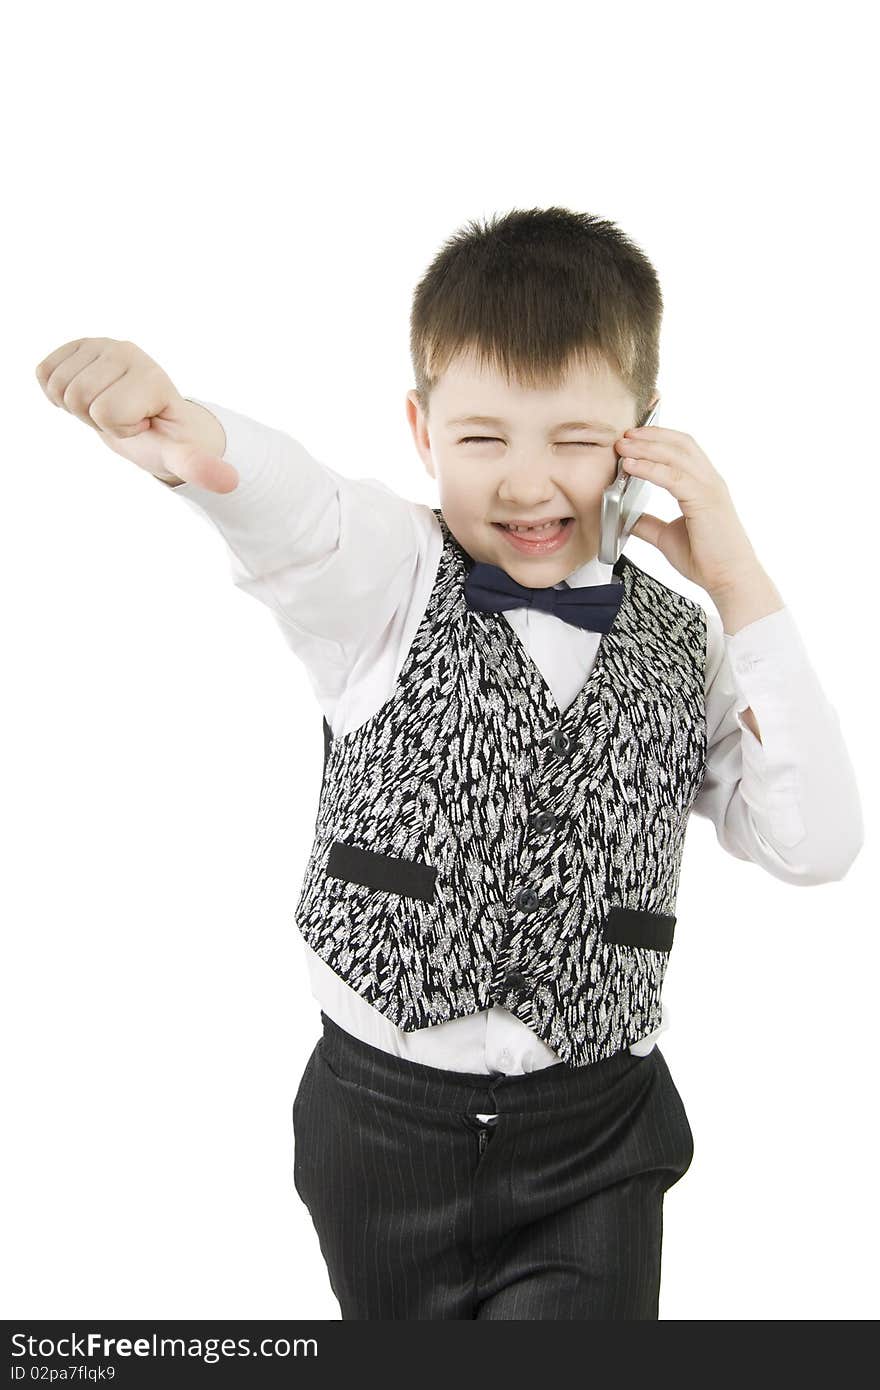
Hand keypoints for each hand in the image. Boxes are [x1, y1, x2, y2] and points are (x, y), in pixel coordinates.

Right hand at [35, 337, 238, 493]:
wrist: (146, 420)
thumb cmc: (163, 439)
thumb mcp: (181, 456)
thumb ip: (200, 466)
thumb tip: (231, 482)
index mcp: (150, 374)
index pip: (106, 411)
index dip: (119, 428)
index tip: (140, 425)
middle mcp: (126, 350)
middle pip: (79, 397)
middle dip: (96, 418)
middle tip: (121, 417)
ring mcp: (101, 343)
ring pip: (59, 386)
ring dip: (78, 407)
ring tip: (107, 406)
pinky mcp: (78, 345)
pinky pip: (44, 373)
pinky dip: (56, 393)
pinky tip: (86, 394)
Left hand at [614, 425, 763, 596]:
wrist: (730, 579)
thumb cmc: (708, 560)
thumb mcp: (668, 537)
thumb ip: (648, 524)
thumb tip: (626, 519)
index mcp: (704, 486)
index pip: (682, 450)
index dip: (658, 439)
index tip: (632, 438)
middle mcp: (710, 481)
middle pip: (680, 444)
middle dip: (650, 435)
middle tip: (623, 435)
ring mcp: (709, 489)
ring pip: (675, 455)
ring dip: (646, 447)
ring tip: (622, 445)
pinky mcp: (704, 501)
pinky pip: (673, 476)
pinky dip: (649, 468)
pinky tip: (630, 466)